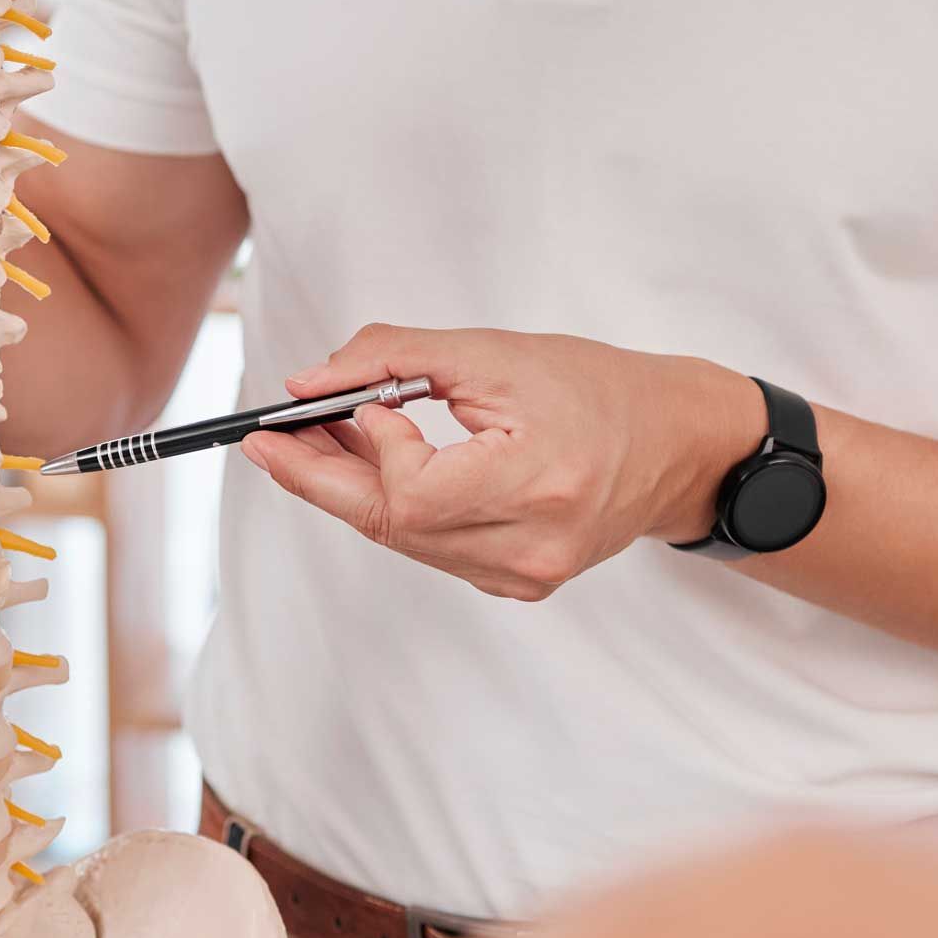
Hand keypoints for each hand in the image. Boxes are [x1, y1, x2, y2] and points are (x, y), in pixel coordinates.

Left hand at [241, 325, 765, 599]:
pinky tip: (376, 464)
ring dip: (352, 488)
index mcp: (538, 486)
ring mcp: (523, 577)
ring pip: (402, 540)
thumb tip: (308, 383)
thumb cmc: (596, 388)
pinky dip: (394, 506)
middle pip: (391, 526)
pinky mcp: (514, 584)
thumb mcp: (494, 354)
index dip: (369, 452)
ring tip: (318, 437)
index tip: (352, 406)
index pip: (412, 494)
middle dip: (318, 478)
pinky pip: (429, 547)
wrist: (672, 444)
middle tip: (264, 441)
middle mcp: (531, 549)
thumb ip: (394, 358)